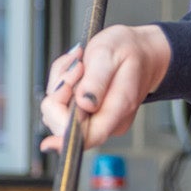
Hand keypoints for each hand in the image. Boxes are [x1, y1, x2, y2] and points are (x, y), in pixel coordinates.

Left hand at [39, 25, 172, 150]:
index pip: (89, 136)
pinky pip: (61, 104)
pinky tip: (77, 70)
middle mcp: (108, 121)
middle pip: (65, 125)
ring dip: (60, 85)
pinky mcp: (88, 113)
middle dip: (59, 94)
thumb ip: (97, 80)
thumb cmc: (129, 51)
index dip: (64, 138)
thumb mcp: (110, 54)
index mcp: (118, 109)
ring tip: (80, 64)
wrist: (142, 52)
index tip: (47, 138)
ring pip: (59, 112)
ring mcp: (97, 119)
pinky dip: (61, 85)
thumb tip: (84, 104)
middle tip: (76, 68)